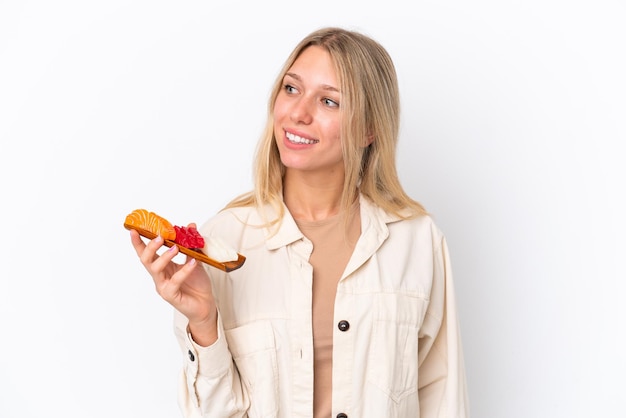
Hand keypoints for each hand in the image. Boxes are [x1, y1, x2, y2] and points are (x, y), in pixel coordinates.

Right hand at [130, 225, 217, 343]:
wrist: (206, 303)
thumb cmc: (197, 283)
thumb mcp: (195, 259)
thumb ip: (191, 244)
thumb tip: (191, 225)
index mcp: (162, 266)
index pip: (146, 253)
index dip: (138, 242)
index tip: (134, 229)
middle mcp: (159, 276)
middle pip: (146, 260)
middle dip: (150, 247)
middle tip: (159, 237)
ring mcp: (163, 286)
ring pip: (155, 270)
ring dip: (164, 256)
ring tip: (176, 248)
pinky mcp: (171, 296)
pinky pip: (174, 282)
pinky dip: (183, 271)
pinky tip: (193, 263)